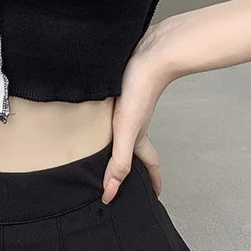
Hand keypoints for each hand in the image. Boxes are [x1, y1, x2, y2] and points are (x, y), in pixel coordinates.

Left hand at [101, 26, 178, 204]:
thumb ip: (120, 160)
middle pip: (137, 149)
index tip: (154, 195)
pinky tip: (95, 115)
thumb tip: (111, 191)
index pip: (150, 165)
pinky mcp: (121, 91)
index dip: (153, 182)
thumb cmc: (140, 91)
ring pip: (125, 129)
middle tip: (123, 177)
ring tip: (103, 149)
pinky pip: (115, 111)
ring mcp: (129, 107)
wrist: (148, 55)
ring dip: (118, 141)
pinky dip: (108, 119)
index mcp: (139, 136)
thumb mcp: (127, 131)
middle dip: (133, 164)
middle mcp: (135, 123)